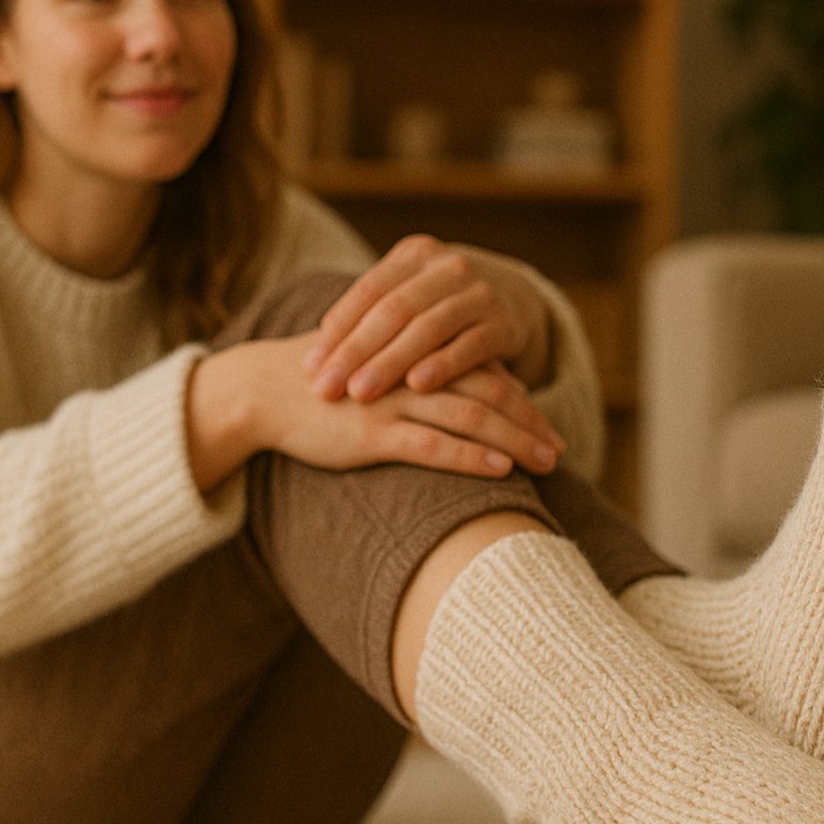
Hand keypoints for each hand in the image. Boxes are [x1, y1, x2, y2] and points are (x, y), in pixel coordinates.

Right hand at [187, 332, 561, 490]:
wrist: (263, 390)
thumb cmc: (325, 386)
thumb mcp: (376, 372)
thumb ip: (416, 379)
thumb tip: (462, 399)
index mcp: (416, 353)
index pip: (483, 372)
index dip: (521, 400)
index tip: (547, 427)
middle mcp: (411, 372)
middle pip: (489, 392)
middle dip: (529, 422)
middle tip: (560, 448)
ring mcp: (393, 401)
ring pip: (470, 417)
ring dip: (515, 440)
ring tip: (548, 462)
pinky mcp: (372, 432)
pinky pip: (432, 444)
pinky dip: (471, 456)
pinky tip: (501, 469)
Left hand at [303, 235, 554, 405]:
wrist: (513, 299)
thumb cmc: (441, 306)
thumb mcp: (410, 294)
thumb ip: (370, 313)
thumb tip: (316, 350)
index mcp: (414, 255)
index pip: (368, 291)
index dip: (338, 329)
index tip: (310, 367)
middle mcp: (448, 266)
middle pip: (393, 310)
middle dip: (356, 351)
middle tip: (325, 388)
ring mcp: (479, 293)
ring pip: (428, 327)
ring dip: (391, 362)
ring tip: (360, 393)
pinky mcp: (504, 324)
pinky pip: (470, 346)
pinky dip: (443, 366)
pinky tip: (417, 388)